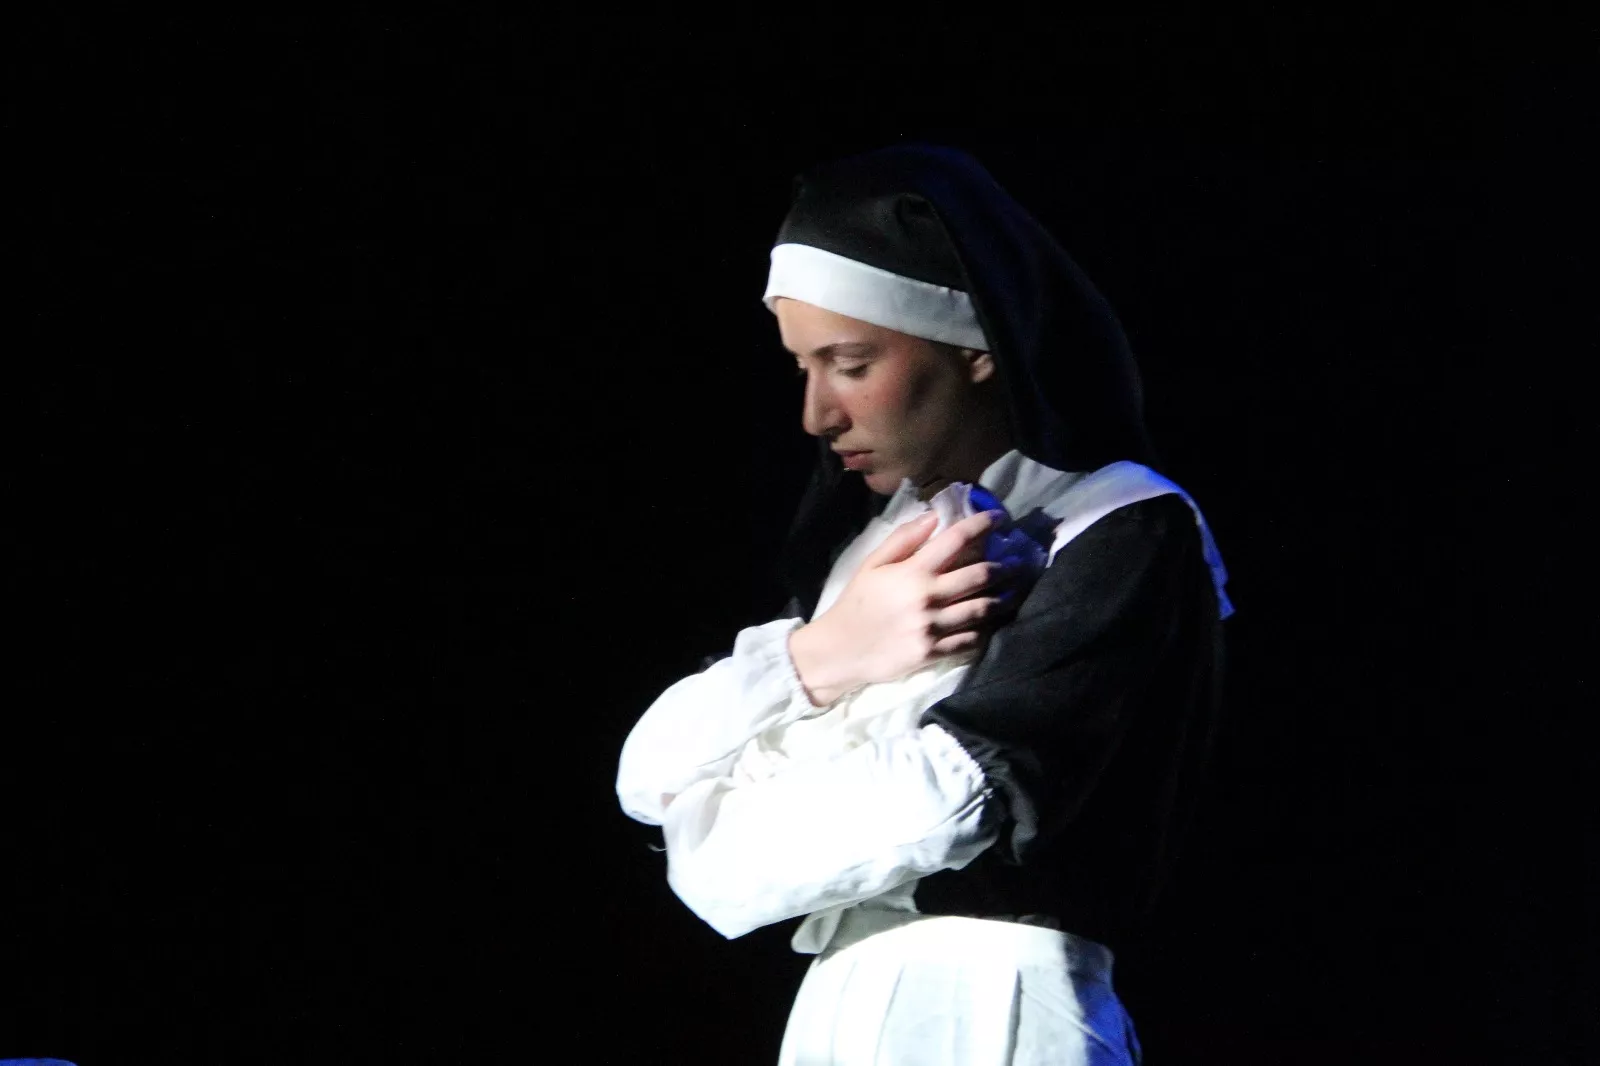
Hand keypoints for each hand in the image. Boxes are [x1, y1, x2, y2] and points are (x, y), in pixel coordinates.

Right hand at [788, 509, 1016, 705]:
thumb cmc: (857, 603)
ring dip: (1000, 599)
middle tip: (1013, 563)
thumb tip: (933, 517)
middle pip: (980, 575)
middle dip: (1003, 566)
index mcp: (913, 572)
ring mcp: (933, 627)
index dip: (982, 524)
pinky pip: (971, 640)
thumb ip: (903, 539)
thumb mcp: (872, 565)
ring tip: (1009, 593)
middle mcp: (928, 597)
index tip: (998, 518)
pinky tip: (988, 624)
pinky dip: (983, 630)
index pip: (956, 540)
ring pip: (982, 609)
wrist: (840, 650)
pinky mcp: (934, 652)